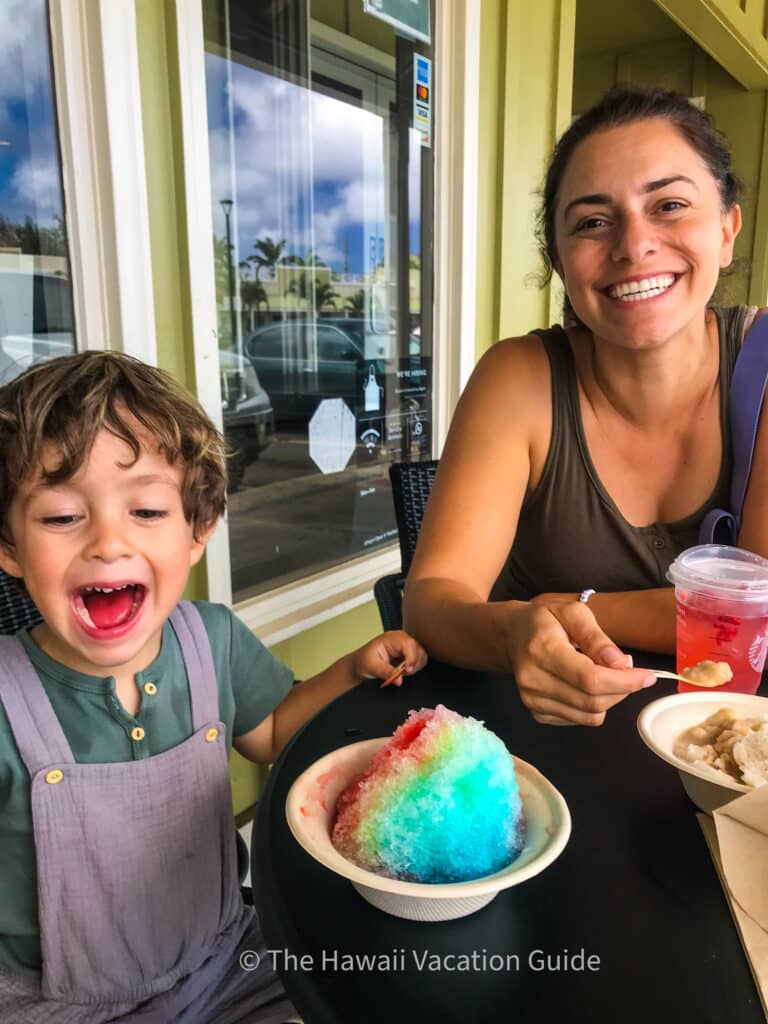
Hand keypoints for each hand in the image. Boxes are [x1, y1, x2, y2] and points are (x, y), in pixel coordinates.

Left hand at [353, 631, 427, 685]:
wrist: (360, 664)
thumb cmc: (364, 661)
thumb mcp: (372, 667)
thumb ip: (386, 672)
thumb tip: (399, 680)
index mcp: (391, 638)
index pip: (409, 644)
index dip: (412, 657)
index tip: (408, 670)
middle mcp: (401, 639)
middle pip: (418, 649)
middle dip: (414, 664)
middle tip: (402, 674)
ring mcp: (405, 646)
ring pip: (421, 654)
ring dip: (415, 666)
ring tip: (402, 672)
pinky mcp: (408, 653)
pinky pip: (419, 659)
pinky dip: (415, 667)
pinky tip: (405, 671)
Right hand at [508, 595, 655, 725]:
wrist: (511, 635)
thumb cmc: (545, 620)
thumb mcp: (573, 613)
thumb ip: (598, 638)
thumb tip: (622, 664)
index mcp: (542, 650)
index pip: (590, 679)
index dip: (624, 682)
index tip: (647, 676)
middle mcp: (533, 680)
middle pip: (593, 701)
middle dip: (622, 689)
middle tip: (628, 669)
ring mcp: (532, 700)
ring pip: (590, 715)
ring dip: (610, 698)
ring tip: (604, 673)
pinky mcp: (537, 713)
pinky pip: (580, 720)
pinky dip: (593, 706)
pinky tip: (586, 685)